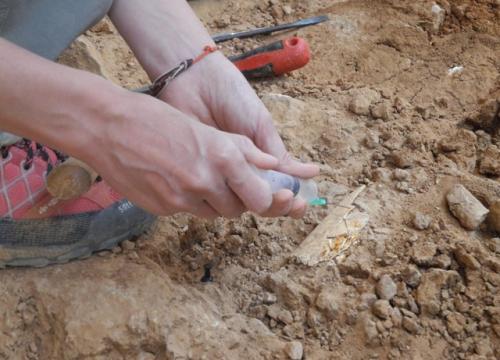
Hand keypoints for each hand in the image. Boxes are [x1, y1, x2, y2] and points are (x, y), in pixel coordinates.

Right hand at [79, 92, 278, 218]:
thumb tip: (272, 164)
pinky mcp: (162, 209)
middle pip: (237, 210)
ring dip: (212, 200)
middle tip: (226, 180)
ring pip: (212, 213)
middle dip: (237, 199)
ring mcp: (181, 201)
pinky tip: (172, 178)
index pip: (260, 199)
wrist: (106, 127)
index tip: (259, 191)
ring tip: (195, 174)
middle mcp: (204, 183)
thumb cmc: (156, 118)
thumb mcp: (205, 128)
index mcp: (222, 158)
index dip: (263, 198)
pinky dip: (187, 200)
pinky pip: (187, 212)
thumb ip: (242, 150)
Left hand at [159, 52, 319, 217]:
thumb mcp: (261, 126)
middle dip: (279, 205)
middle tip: (288, 200)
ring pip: (239, 203)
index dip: (291, 201)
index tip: (302, 203)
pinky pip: (212, 195)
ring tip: (272, 196)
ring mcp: (219, 175)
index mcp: (260, 161)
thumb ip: (279, 155)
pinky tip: (239, 194)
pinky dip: (226, 198)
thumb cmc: (231, 97)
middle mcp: (241, 172)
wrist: (195, 81)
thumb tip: (311, 175)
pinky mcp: (198, 174)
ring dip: (259, 204)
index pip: (278, 189)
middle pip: (262, 201)